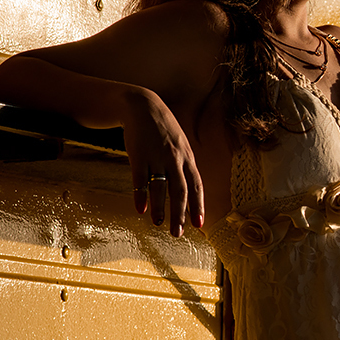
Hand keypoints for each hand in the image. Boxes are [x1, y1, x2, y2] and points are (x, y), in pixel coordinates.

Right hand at [120, 87, 203, 236]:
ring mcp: (157, 156)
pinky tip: (140, 209)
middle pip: (181, 191)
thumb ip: (184, 165)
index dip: (198, 206)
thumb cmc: (163, 129)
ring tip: (160, 225)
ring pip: (161, 187)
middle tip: (179, 233)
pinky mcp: (139, 154)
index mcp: (188, 158)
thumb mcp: (180, 144)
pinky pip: (140, 178)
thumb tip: (189, 189)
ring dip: (161, 208)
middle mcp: (175, 159)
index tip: (200, 225)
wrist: (142, 106)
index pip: (197, 186)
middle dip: (181, 214)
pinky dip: (141, 195)